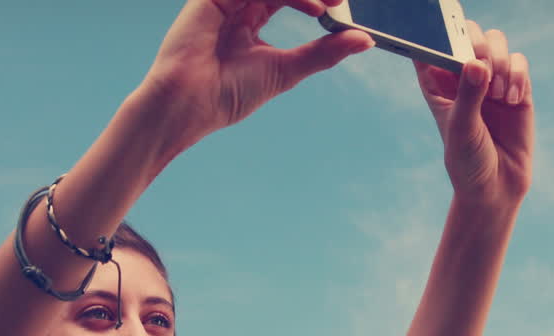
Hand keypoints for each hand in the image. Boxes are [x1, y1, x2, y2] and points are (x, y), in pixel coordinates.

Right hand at [140, 0, 374, 148]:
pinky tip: (312, 7)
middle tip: (341, 0)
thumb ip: (323, 53)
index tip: (342, 5)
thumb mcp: (286, 70)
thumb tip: (363, 40)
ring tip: (329, 6)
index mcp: (250, 19)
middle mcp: (238, 4)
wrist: (190, 106)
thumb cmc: (228, 94)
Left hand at [414, 21, 534, 205]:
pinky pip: (519, 62)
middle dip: (476, 42)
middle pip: (468, 33)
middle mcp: (464, 76)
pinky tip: (512, 100)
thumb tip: (476, 63)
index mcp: (437, 83)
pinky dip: (518, 75)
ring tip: (497, 94)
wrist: (497, 187)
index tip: (449, 45)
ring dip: (500, 60)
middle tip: (480, 63)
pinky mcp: (516, 87)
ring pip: (497, 41)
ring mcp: (491, 80)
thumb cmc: (468, 160)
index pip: (431, 44)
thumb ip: (468, 95)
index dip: (438, 34)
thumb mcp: (462, 128)